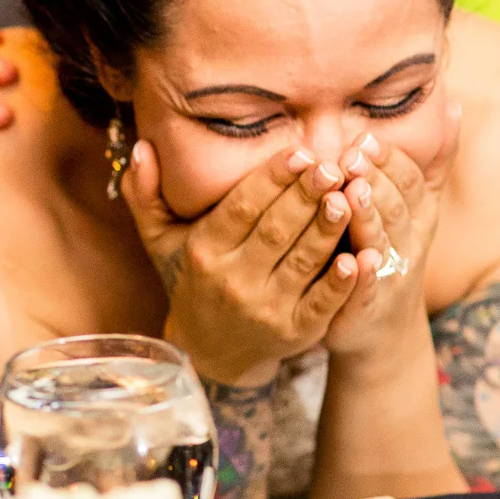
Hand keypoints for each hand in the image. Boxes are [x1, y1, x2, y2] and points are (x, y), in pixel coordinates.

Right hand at [123, 140, 360, 384]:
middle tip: (333, 166)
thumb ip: (147, 193)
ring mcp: (266, 309)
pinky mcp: (296, 332)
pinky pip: (322, 304)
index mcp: (204, 250)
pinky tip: (359, 257)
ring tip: (351, 196)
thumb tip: (141, 146)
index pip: (240, 208)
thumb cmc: (192, 279)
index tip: (299, 154)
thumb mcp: (162, 240)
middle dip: (305, 196)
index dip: (271, 180)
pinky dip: (341, 282)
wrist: (211, 352)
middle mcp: (232, 280)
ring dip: (328, 229)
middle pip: (275, 231)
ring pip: (303, 261)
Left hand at [322, 102, 463, 363]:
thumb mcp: (414, 205)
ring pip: (382, 242)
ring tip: (350, 195)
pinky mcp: (368, 306)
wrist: (380, 330)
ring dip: (369, 218)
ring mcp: (391, 275)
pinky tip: (354, 260)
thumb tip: (452, 104)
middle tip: (351, 157)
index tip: (364, 137)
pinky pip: (368, 289)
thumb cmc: (389, 252)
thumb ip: (428, 160)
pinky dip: (362, 275)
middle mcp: (409, 242)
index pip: (409, 180)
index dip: (390, 160)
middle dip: (377, 180)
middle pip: (396, 206)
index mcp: (418, 214)